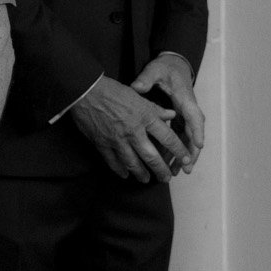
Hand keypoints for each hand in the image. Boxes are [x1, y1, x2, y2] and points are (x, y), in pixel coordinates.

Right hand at [69, 73, 188, 183]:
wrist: (86, 91)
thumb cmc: (112, 90)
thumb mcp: (138, 96)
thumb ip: (155, 109)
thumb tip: (172, 115)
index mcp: (145, 117)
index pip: (168, 138)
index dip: (178, 150)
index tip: (185, 158)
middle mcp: (134, 131)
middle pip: (152, 156)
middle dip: (161, 170)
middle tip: (167, 178)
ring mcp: (117, 140)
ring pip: (132, 163)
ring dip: (141, 174)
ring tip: (146, 179)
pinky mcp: (102, 144)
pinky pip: (113, 162)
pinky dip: (120, 170)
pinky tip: (125, 174)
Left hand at [131, 53, 204, 170]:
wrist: (174, 65)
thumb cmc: (166, 68)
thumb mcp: (156, 70)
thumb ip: (147, 78)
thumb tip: (137, 87)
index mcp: (186, 99)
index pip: (194, 117)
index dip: (197, 132)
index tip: (198, 145)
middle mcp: (189, 110)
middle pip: (194, 134)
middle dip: (191, 153)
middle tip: (186, 168)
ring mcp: (185, 117)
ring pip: (188, 140)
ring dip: (183, 156)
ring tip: (175, 172)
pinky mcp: (180, 120)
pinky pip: (179, 138)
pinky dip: (175, 151)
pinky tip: (167, 164)